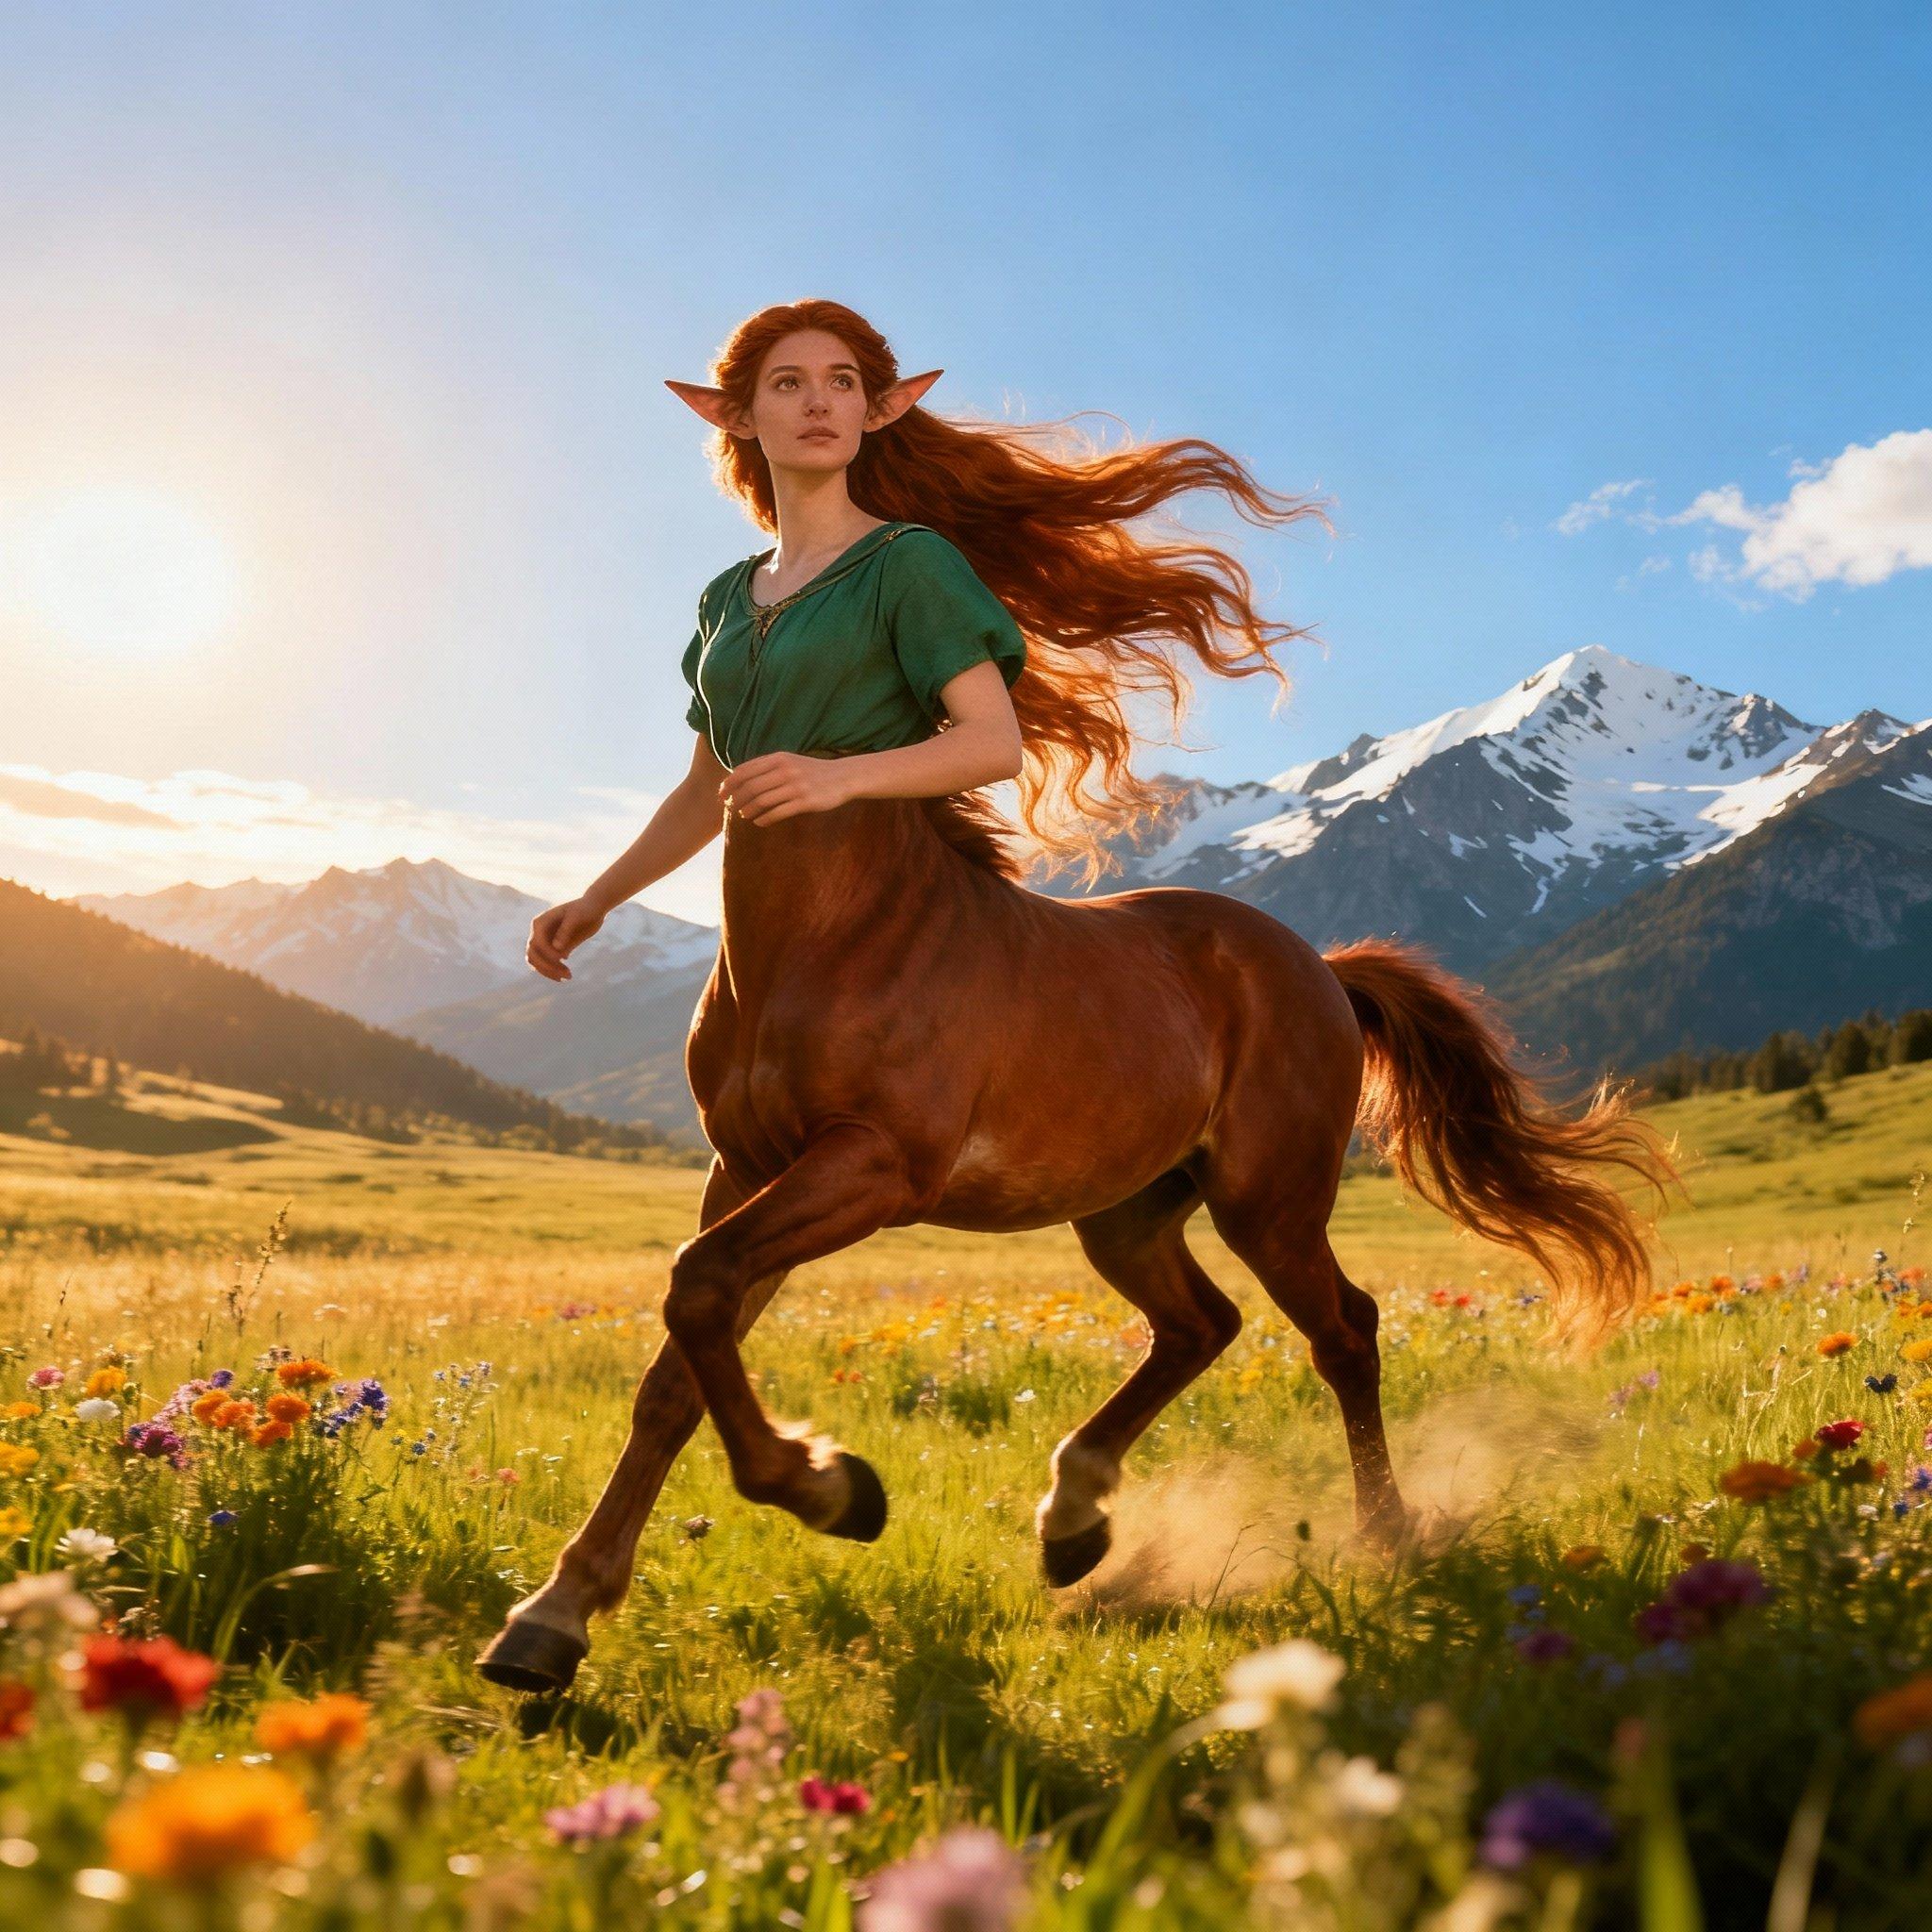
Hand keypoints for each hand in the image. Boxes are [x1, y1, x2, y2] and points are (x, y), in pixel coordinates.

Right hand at [527, 897, 605, 981]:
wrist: (593, 909)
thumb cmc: (585, 909)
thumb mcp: (577, 917)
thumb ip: (565, 931)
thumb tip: (556, 948)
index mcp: (540, 923)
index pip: (537, 944)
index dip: (548, 954)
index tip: (564, 960)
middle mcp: (538, 933)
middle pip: (533, 955)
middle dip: (547, 967)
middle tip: (567, 975)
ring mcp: (544, 941)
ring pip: (537, 962)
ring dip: (549, 972)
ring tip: (568, 977)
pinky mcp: (553, 949)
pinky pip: (547, 963)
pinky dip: (553, 971)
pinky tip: (567, 974)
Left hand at [717, 751, 854, 825]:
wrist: (843, 777)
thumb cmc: (813, 771)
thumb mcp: (790, 761)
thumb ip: (768, 767)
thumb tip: (741, 777)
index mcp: (778, 758)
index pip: (745, 770)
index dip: (729, 783)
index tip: (721, 793)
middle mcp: (785, 770)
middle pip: (751, 786)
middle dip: (736, 798)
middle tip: (731, 807)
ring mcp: (795, 786)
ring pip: (762, 800)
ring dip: (749, 810)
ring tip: (744, 815)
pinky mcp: (804, 802)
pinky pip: (778, 812)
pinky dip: (764, 819)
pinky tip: (759, 823)